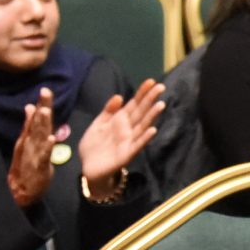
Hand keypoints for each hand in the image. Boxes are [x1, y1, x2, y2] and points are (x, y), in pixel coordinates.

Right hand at [7, 92, 54, 208]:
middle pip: (37, 123)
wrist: (20, 191)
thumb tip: (31, 106)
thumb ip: (29, 125)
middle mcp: (30, 143)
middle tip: (45, 92)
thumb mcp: (28, 143)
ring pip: (39, 136)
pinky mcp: (38, 166)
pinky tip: (50, 138)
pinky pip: (43, 156)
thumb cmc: (26, 166)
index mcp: (30, 137)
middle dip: (42, 107)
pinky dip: (47, 147)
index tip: (45, 90)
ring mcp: (33, 154)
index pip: (37, 118)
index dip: (42, 104)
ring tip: (45, 111)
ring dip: (42, 123)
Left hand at [77, 79, 164, 194]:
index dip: (142, 93)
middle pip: (141, 112)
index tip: (151, 81)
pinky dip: (145, 138)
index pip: (134, 104)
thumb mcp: (98, 124)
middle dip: (150, 100)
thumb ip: (108, 111)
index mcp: (120, 120)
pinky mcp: (127, 154)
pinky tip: (152, 130)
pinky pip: (137, 145)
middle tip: (161, 87)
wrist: (88, 167)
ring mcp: (129, 141)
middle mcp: (128, 129)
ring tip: (160, 105)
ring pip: (142, 126)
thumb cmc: (94, 146)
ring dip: (151, 116)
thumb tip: (119, 96)